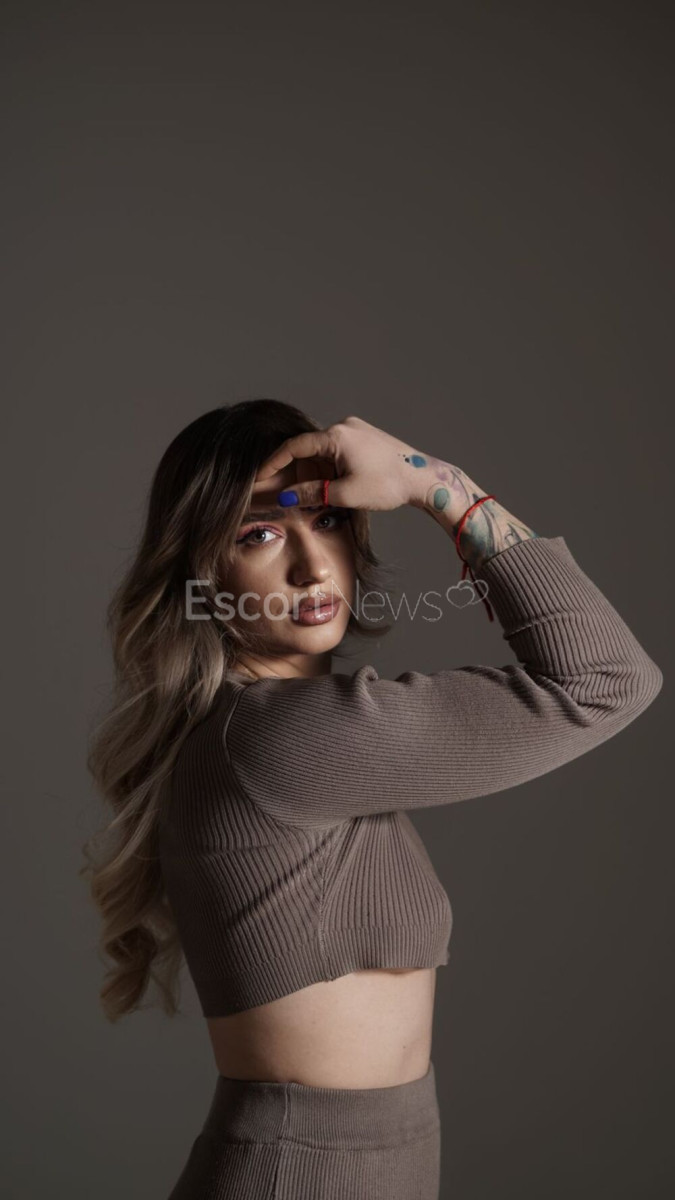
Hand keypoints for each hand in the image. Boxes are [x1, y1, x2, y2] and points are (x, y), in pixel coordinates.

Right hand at [250, 415, 428, 511]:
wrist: (422, 478)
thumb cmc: (387, 485)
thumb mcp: (345, 494)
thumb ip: (312, 493)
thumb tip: (285, 497)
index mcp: (336, 436)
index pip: (294, 447)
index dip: (274, 463)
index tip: (260, 476)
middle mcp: (344, 425)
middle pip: (309, 448)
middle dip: (298, 471)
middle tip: (289, 492)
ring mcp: (356, 428)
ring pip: (323, 450)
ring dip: (317, 471)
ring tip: (322, 493)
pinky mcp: (365, 435)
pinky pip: (337, 448)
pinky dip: (330, 465)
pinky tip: (336, 483)